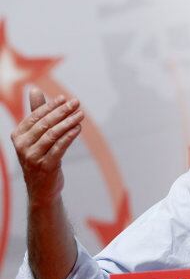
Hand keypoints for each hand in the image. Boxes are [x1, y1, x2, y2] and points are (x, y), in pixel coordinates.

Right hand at [10, 89, 83, 205]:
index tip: (65, 98)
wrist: (41, 188)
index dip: (51, 106)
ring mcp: (33, 157)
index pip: (36, 116)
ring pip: (52, 135)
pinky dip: (69, 137)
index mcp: (18, 135)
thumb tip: (34, 89)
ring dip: (68, 122)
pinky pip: (59, 148)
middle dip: (62, 112)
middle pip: (45, 124)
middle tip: (76, 103)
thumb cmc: (40, 157)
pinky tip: (78, 128)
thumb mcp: (36, 136)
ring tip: (81, 114)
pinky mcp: (45, 166)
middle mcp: (22, 146)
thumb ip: (36, 113)